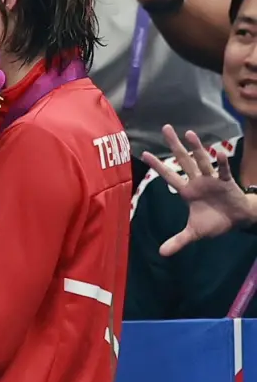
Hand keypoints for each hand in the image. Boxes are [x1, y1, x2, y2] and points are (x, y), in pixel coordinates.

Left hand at [141, 124, 256, 254]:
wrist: (237, 221)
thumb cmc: (214, 222)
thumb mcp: (193, 233)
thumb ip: (178, 241)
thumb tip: (161, 254)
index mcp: (186, 191)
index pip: (168, 175)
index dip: (157, 165)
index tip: (143, 153)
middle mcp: (197, 181)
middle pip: (183, 160)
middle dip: (174, 145)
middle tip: (166, 127)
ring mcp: (212, 180)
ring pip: (202, 161)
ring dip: (197, 148)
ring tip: (189, 134)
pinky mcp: (227, 183)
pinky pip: (223, 171)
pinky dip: (222, 163)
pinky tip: (220, 152)